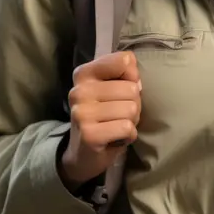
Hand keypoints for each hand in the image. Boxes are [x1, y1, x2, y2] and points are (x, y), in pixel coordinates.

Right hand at [59, 51, 141, 190]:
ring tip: (117, 125)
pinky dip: (129, 135)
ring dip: (131, 121)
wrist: (83, 153)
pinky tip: (117, 137)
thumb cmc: (104, 115)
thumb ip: (125, 72)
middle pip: (132, 89)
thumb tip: (134, 72)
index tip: (121, 90)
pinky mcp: (89, 134)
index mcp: (84, 74)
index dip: (132, 77)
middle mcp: (79, 91)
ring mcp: (82, 113)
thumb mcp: (111, 88)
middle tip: (119, 115)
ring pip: (131, 109)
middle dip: (133, 104)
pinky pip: (126, 127)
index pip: (123, 60)